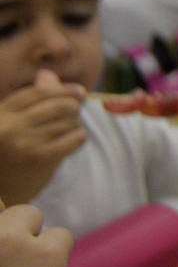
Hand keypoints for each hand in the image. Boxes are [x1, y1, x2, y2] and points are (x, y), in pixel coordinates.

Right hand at [0, 70, 85, 205]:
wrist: (2, 193)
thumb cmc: (8, 155)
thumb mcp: (11, 123)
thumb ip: (30, 101)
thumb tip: (48, 74)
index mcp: (1, 114)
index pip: (37, 93)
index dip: (62, 89)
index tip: (80, 91)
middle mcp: (8, 127)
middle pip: (57, 105)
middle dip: (73, 106)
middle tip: (76, 112)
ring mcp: (23, 143)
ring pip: (68, 121)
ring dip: (75, 124)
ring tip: (69, 130)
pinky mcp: (39, 158)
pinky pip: (74, 138)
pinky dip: (79, 136)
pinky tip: (75, 138)